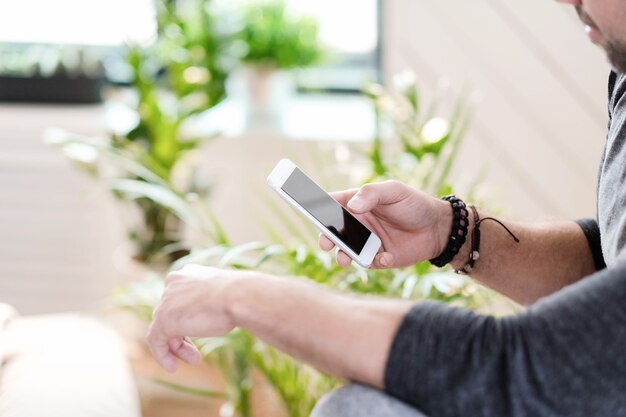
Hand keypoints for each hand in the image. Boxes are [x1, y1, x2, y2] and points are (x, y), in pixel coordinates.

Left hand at [146, 265, 244, 371]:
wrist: (239, 296)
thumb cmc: (240, 296)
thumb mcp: (224, 294)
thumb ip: (212, 301)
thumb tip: (217, 313)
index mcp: (189, 273)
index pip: (181, 299)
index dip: (188, 319)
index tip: (201, 332)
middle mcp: (174, 282)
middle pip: (171, 315)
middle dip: (184, 338)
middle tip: (198, 355)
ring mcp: (166, 300)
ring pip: (164, 329)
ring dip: (178, 348)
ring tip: (195, 361)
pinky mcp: (162, 318)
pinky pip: (155, 341)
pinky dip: (162, 355)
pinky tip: (172, 367)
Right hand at [319, 180, 450, 268]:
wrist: (438, 228)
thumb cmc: (414, 204)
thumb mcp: (394, 191)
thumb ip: (372, 194)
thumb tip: (351, 205)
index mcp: (357, 204)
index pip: (331, 205)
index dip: (318, 208)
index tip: (309, 211)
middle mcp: (358, 224)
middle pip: (333, 231)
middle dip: (326, 238)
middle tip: (326, 243)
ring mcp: (366, 242)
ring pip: (346, 251)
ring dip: (342, 255)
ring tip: (344, 258)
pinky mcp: (378, 258)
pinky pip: (368, 263)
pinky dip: (374, 262)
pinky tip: (387, 256)